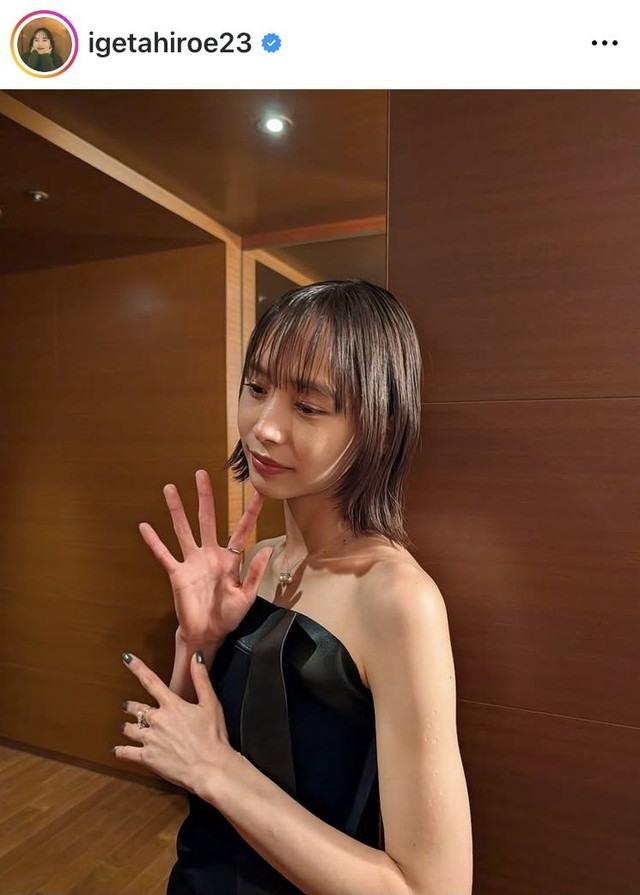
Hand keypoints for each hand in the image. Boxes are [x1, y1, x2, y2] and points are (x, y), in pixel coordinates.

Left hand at [114, 651, 235, 794]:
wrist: (209, 767)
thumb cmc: (213, 736)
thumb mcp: (211, 704)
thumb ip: (201, 679)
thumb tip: (197, 657)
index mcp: (172, 705)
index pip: (151, 681)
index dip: (137, 668)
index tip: (126, 658)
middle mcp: (157, 720)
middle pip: (136, 708)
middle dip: (131, 707)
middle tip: (128, 706)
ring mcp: (150, 739)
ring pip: (129, 729)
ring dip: (127, 727)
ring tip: (125, 727)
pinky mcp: (147, 758)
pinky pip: (127, 753)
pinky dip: (121, 751)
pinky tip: (117, 750)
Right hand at [138, 470, 271, 644]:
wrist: (207, 634)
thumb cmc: (228, 616)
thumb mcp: (247, 596)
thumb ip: (254, 573)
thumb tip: (267, 550)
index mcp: (230, 559)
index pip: (242, 530)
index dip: (250, 512)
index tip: (260, 493)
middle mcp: (210, 554)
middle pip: (207, 519)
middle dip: (205, 497)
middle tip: (201, 474)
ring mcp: (192, 561)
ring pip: (183, 530)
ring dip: (176, 510)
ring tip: (170, 488)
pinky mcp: (177, 573)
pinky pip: (164, 554)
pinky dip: (154, 541)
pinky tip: (144, 526)